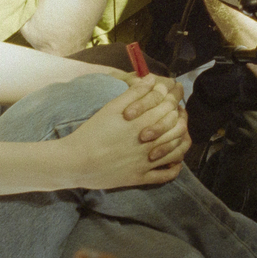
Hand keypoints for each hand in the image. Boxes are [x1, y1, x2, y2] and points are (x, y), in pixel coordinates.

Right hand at [59, 76, 188, 188]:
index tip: (170, 97)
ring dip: (182, 140)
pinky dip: (175, 168)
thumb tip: (152, 79)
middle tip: (178, 114)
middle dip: (181, 118)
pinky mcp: (139, 178)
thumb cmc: (91, 132)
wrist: (74, 162)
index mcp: (143, 123)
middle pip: (177, 127)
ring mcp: (146, 162)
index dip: (173, 100)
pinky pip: (165, 176)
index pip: (169, 108)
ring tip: (180, 133)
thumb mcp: (111, 108)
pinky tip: (176, 161)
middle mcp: (149, 143)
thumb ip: (134, 93)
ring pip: (177, 150)